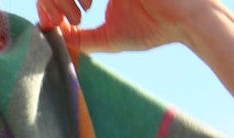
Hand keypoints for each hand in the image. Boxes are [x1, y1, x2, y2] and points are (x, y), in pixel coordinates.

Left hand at [35, 0, 207, 54]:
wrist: (184, 19)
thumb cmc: (152, 29)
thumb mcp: (108, 37)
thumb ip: (81, 38)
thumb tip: (54, 37)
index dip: (51, 3)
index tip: (48, 21)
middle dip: (52, 0)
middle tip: (53, 19)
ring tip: (77, 14)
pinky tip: (89, 7)